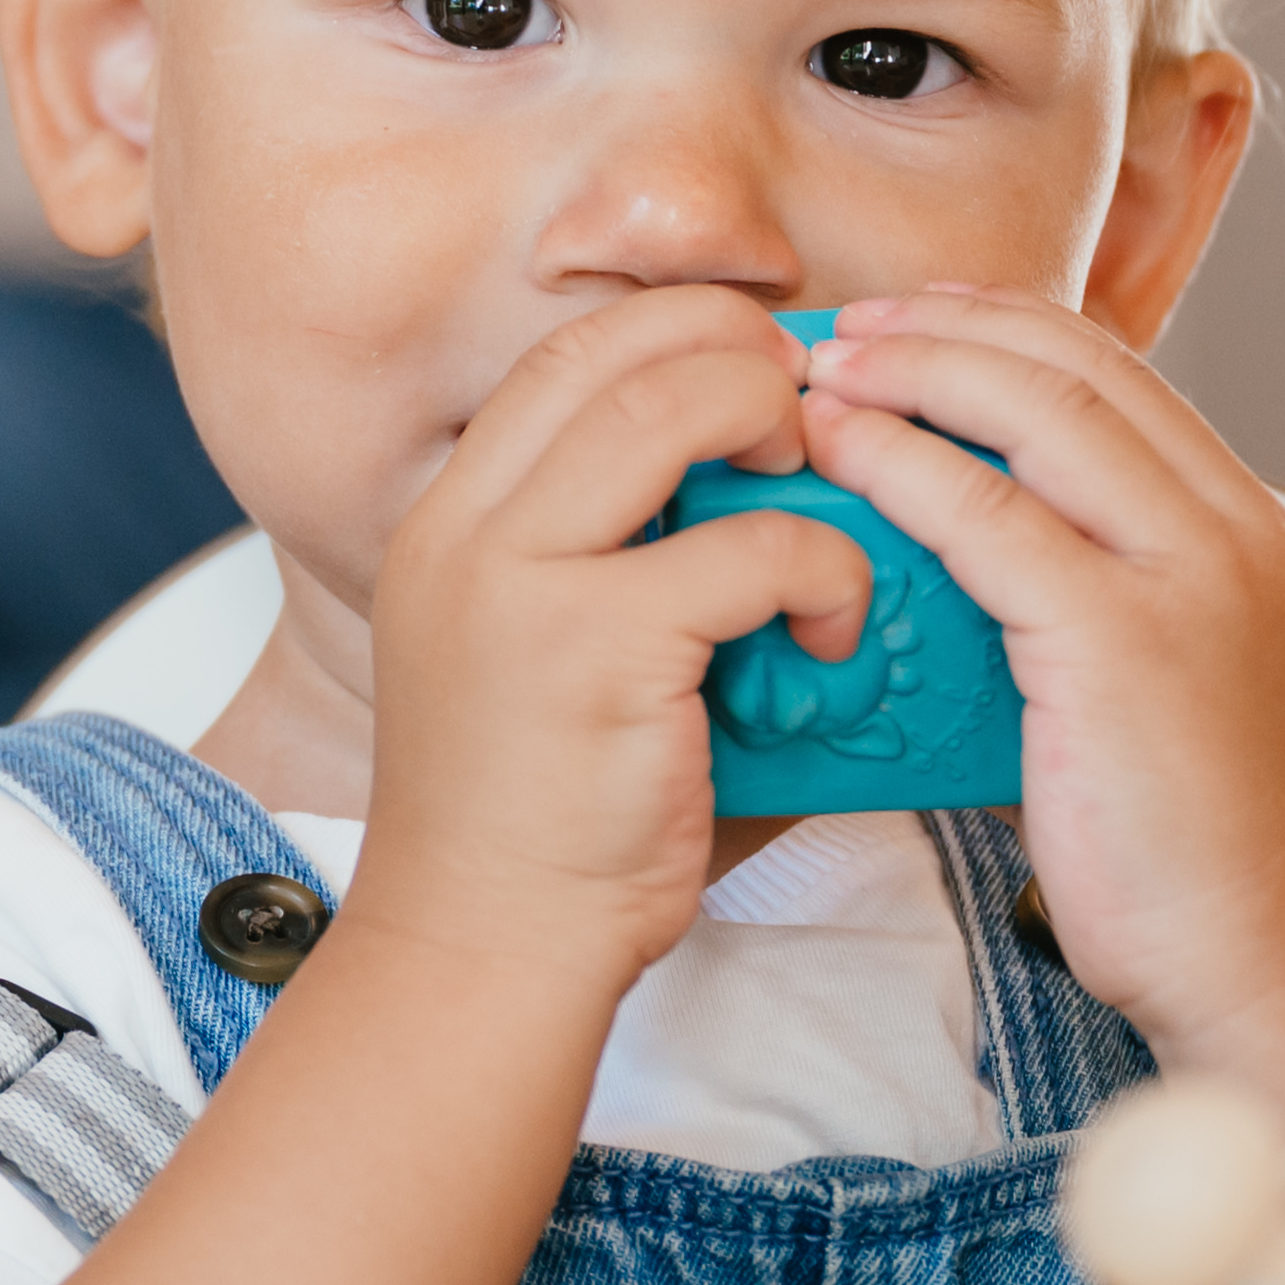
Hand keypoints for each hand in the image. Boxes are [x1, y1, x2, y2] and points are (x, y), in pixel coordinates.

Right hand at [351, 288, 876, 1008]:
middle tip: (814, 423)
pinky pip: (754, 547)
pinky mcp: (595, 647)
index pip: (569, 352)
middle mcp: (469, 528)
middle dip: (743, 356)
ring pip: (677, 405)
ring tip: (821, 500)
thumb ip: (621, 561)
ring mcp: (520, 579)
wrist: (483, 950)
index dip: (681, 333)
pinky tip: (832, 633)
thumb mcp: (541, 653)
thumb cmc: (541, 819)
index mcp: (452, 520)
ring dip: (782, 431)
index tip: (763, 379)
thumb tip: (778, 484)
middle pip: (622, 348)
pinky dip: (825, 571)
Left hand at [792, 286, 1284, 1086]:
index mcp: (1249, 533)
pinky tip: (843, 451)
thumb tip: (995, 546)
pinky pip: (991, 517)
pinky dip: (904, 465)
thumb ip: (1112, 597)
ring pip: (1038, 417)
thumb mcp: (1176, 685)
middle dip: (952, 328)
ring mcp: (1190, 580)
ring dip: (917, 373)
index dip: (1010, 329)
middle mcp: (1234, 535)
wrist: (1264, 958)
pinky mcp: (1124, 643)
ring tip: (827, 369)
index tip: (921, 320)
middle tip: (852, 323)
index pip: (1122, 380)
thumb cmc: (1197, 848)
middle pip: (1080, 372)